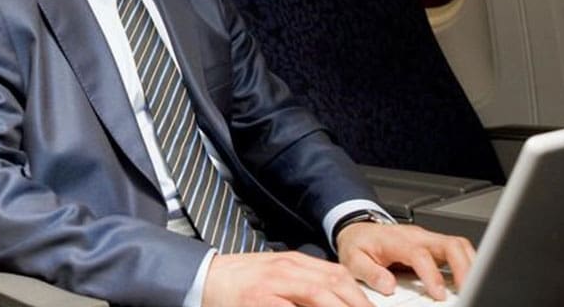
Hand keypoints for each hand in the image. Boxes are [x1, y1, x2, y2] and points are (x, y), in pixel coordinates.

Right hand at [202, 251, 374, 306]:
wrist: (203, 277)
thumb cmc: (238, 280)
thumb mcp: (274, 274)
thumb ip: (300, 282)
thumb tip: (330, 297)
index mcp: (292, 262)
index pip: (337, 275)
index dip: (360, 295)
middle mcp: (286, 269)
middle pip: (333, 285)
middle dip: (357, 305)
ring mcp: (273, 284)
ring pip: (317, 295)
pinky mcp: (258, 299)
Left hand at [336, 222, 473, 300]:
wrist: (358, 230)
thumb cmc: (358, 244)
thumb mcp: (353, 259)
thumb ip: (369, 272)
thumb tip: (388, 286)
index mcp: (396, 240)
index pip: (420, 254)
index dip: (432, 275)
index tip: (439, 294)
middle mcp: (417, 237)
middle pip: (450, 244)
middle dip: (464, 267)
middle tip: (469, 289)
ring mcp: (428, 240)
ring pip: (458, 246)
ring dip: (470, 265)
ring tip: (473, 287)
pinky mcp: (434, 246)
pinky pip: (457, 251)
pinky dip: (468, 264)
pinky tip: (468, 281)